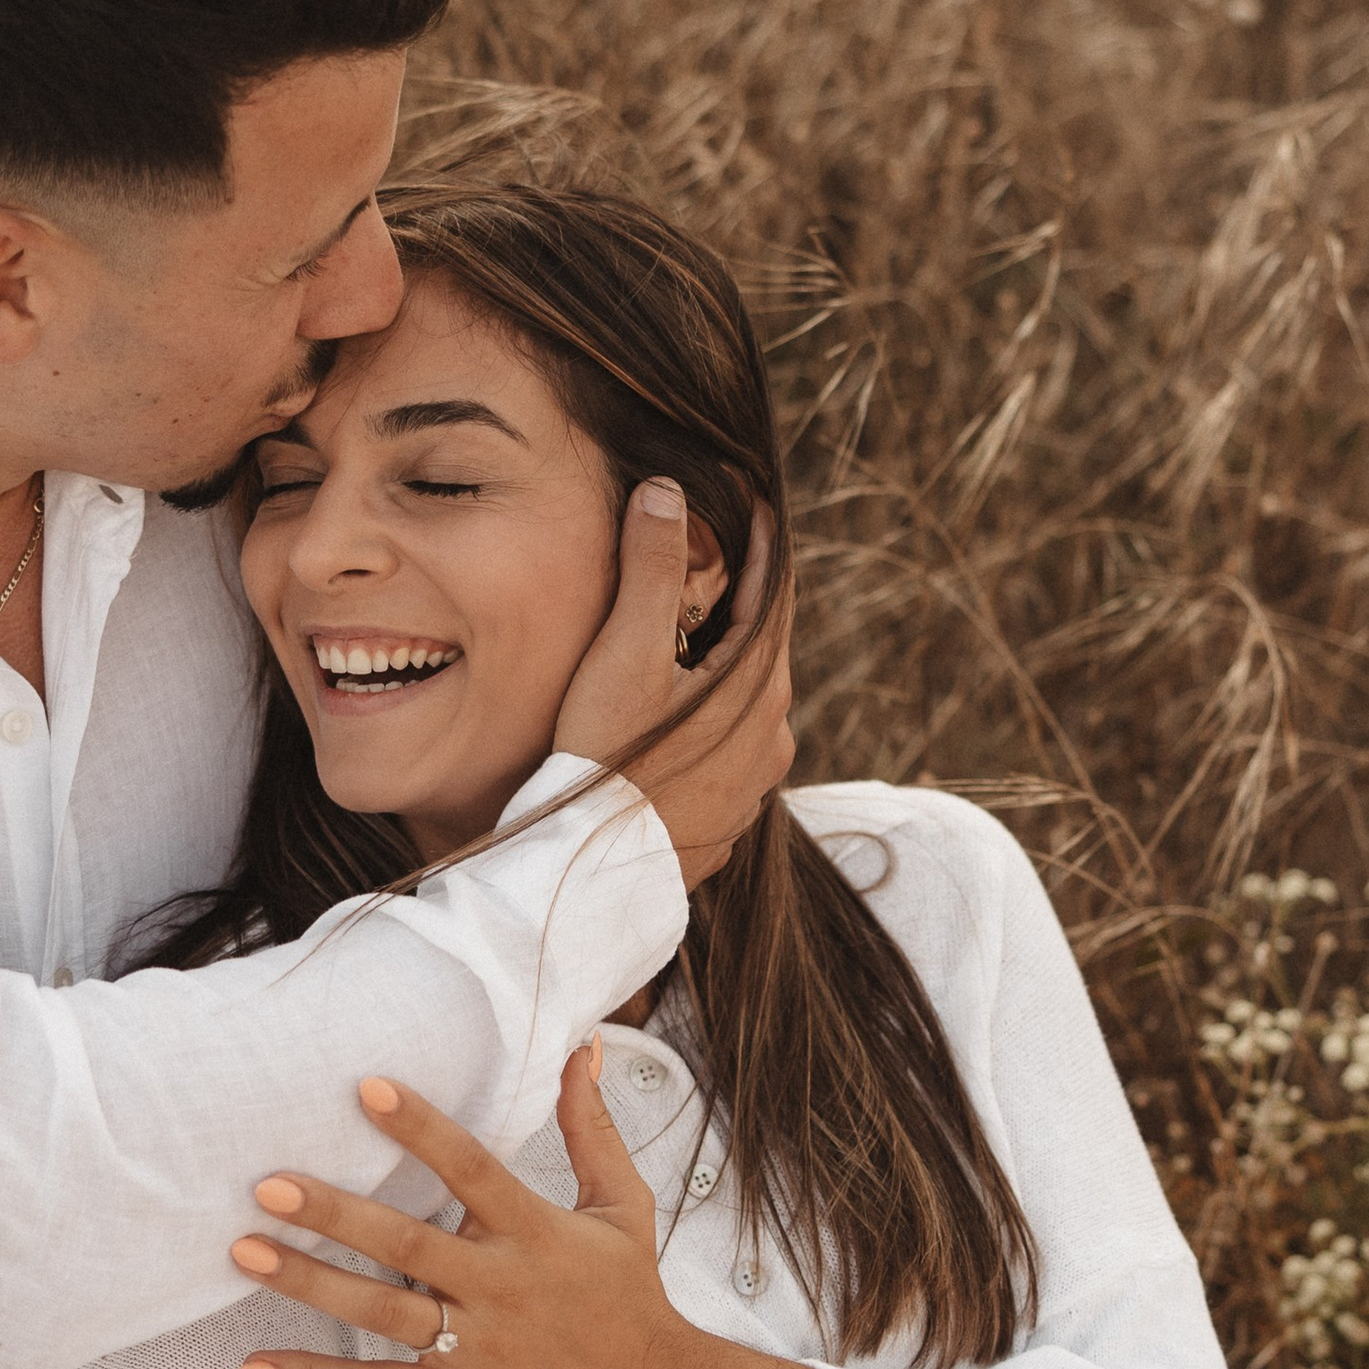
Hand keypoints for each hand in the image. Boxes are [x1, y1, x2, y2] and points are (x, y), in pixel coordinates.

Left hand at [231, 1060, 850, 1368]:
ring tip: (245, 1252)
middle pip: (408, 1243)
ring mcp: (476, 1347)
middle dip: (336, 1213)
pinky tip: (253, 1364)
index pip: (472, 1170)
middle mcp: (501, 1288)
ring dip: (310, 1283)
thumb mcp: (621, 1205)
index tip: (369, 1087)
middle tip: (267, 1183)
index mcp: (536, 1233)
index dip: (422, 1128)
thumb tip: (582, 1045)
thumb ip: (589, 1127)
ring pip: (381, 1312)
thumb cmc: (631, 1293)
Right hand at [554, 484, 794, 889]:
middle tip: (712, 559)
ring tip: (685, 636)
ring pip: (744, 701)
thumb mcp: (624, 654)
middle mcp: (772, 734)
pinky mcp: (728, 815)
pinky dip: (707, 717)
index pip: (774, 591)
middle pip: (761, 646)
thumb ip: (649, 569)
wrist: (594, 877)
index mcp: (757, 686)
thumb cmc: (607, 760)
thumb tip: (664, 492)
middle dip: (738, 601)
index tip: (752, 499)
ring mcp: (754, 781)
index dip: (763, 541)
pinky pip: (728, 748)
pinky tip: (672, 717)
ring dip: (720, 663)